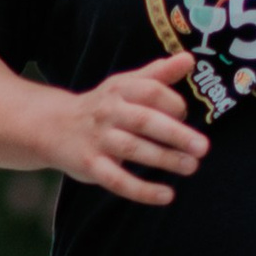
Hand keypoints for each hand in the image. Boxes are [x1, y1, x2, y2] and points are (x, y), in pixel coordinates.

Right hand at [47, 53, 208, 207]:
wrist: (53, 126)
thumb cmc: (102, 105)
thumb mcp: (125, 85)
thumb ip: (158, 74)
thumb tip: (189, 58)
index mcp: (120, 90)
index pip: (151, 92)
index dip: (173, 103)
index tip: (184, 115)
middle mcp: (109, 112)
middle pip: (144, 120)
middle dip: (175, 134)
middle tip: (203, 147)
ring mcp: (98, 139)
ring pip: (132, 149)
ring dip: (164, 159)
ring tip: (191, 167)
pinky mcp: (91, 165)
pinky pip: (117, 180)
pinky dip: (142, 190)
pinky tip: (167, 196)